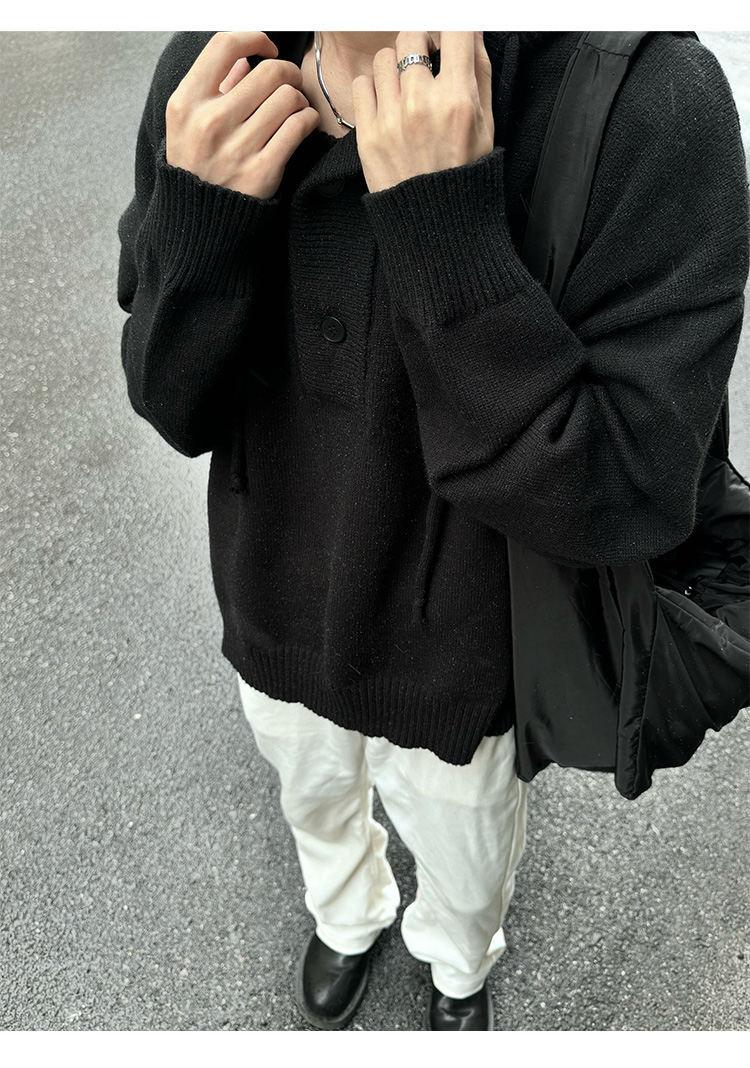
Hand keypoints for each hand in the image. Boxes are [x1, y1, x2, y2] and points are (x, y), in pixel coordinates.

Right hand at [165, 30, 320, 198]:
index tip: (267, 48)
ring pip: (287, 98)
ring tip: (294, 107)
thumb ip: (212, 87)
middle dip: (287, 72)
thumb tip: (243, 61)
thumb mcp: (186, 124)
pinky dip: (307, 120)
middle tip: (289, 82)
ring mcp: (237, 148)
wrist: (198, 223)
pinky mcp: (262, 171)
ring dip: (299, 98)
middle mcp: (210, 122)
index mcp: (186, 103)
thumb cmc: (195, 166)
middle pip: (267, 72)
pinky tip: (302, 123)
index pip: (225, 46)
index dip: (254, 38)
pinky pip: (298, 128)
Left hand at [352, 31, 493, 193]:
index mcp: (457, 100)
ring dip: (394, 67)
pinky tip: (386, 104)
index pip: (454, 31)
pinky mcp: (367, 134)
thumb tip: (470, 31)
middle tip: (425, 62)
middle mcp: (421, 104)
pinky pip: (361, 85)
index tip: (449, 40)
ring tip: (404, 88)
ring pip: (383, 59)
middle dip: (420, 44)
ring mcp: (391, 119)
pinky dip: (373, 89)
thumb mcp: (486, 123)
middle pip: (411, 37)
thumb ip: (480, 72)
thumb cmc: (464, 172)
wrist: (435, 222)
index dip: (451, 30)